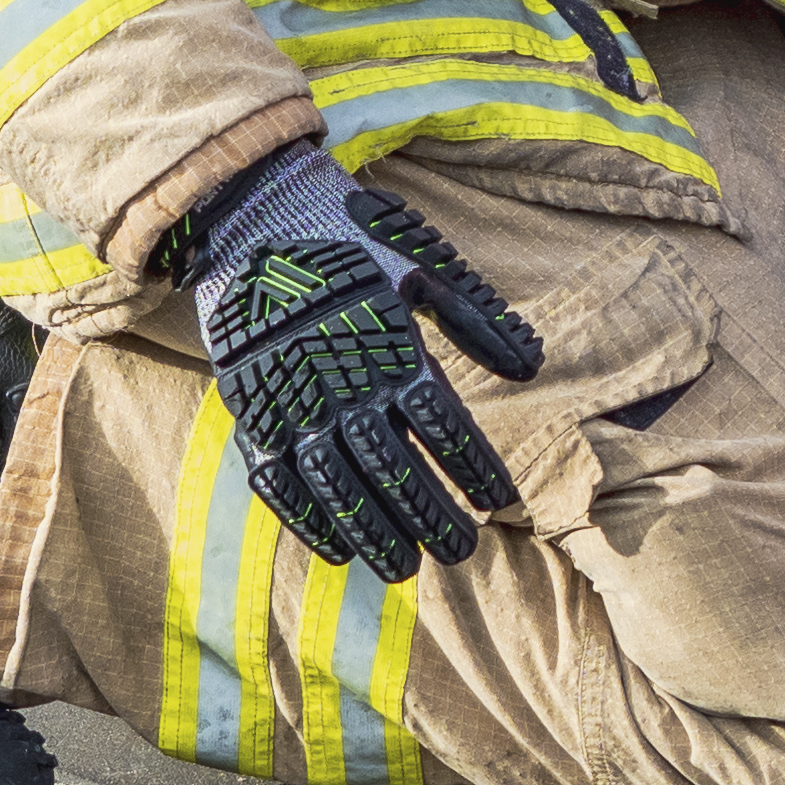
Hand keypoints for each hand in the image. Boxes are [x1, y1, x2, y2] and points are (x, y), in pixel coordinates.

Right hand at [188, 145, 542, 576]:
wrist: (252, 215)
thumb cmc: (349, 237)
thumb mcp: (419, 264)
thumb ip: (475, 317)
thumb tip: (532, 365)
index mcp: (391, 345)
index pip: (444, 425)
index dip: (474, 468)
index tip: (501, 502)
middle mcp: (342, 383)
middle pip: (394, 469)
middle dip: (431, 516)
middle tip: (462, 552)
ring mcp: (292, 402)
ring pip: (337, 487)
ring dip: (373, 532)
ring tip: (404, 569)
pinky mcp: (253, 411)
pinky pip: (279, 482)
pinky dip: (307, 521)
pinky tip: (336, 551)